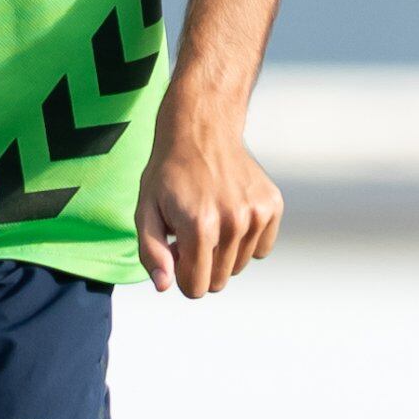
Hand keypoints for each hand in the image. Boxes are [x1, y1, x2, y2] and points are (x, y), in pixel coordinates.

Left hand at [135, 94, 282, 298]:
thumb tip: (165, 286)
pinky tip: (231, 214)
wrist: (202, 131)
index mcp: (200, 226)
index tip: (176, 252)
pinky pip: (262, 249)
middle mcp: (233, 222)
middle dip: (201, 265)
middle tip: (192, 234)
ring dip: (223, 252)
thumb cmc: (169, 175)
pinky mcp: (272, 206)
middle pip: (219, 281)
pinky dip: (246, 241)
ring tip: (211, 219)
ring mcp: (257, 214)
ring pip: (240, 266)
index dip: (182, 276)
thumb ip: (152, 253)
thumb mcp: (145, 211)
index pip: (196, 287)